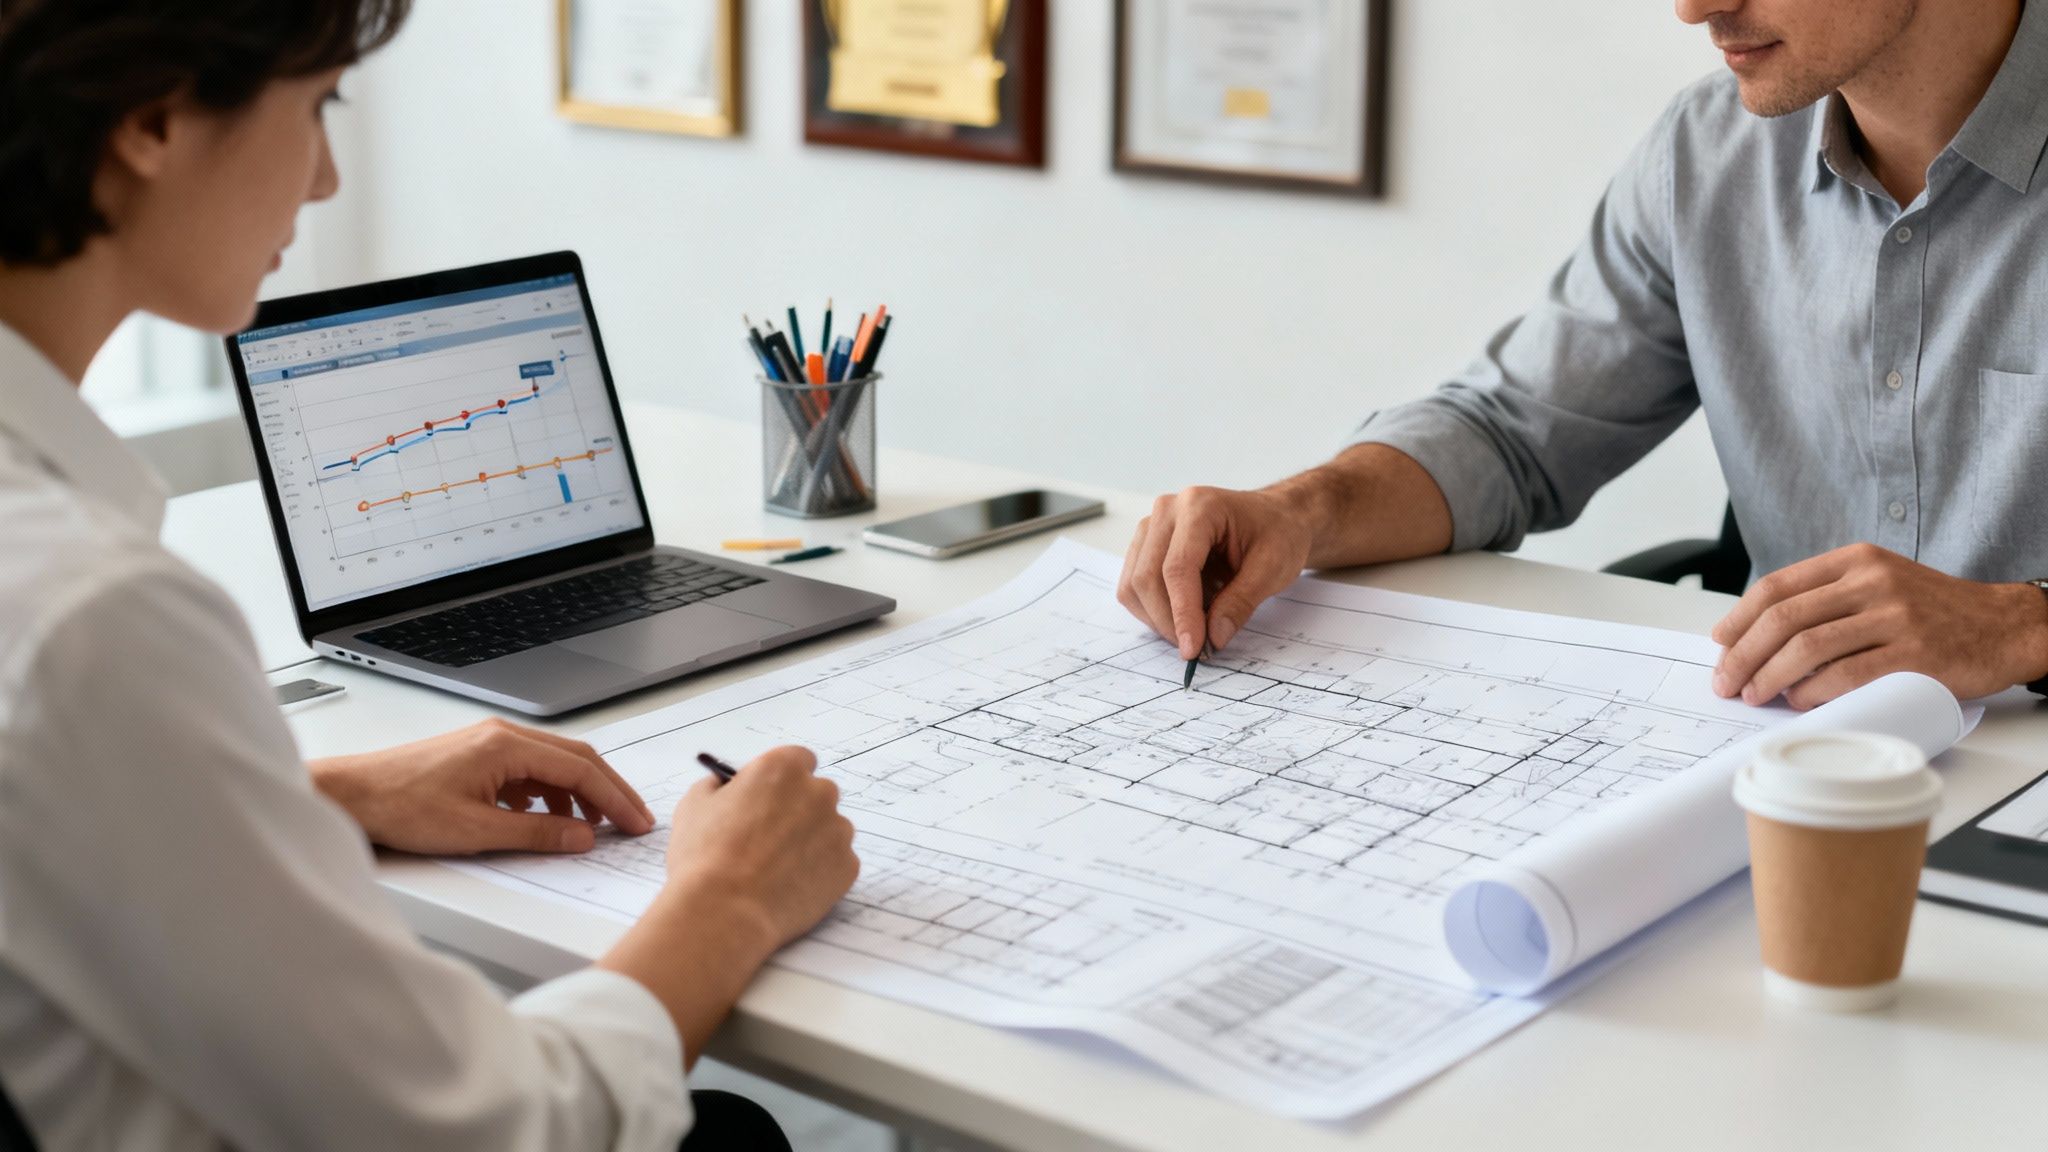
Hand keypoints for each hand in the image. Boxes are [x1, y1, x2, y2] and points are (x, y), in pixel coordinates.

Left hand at [310, 718, 655, 853]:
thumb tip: (582, 836)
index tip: (635, 822)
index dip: (615, 798)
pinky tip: (547, 817)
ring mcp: (490, 744)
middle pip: (575, 759)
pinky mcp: (478, 757)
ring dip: (579, 794)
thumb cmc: (400, 805)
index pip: (580, 769)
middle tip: (633, 821)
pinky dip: (550, 793)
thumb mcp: (476, 830)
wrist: (352, 794)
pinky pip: (530, 771)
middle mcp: (503, 736)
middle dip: (608, 791)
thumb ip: (536, 832)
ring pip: (554, 765)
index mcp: (506, 746)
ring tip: (592, 827)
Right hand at [661, 745, 857, 956]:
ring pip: (829, 829)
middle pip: (817, 794)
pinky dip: (819, 872)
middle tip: (770, 838)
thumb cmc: (704, 859)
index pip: (798, 760)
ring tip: (776, 869)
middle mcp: (818, 792)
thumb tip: (725, 787)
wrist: (724, 912)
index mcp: (783, 768)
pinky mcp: (847, 866)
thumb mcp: (694, 806)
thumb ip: (717, 787)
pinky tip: (789, 887)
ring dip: (811, 842)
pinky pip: (836, 863)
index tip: (770, 798)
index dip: (782, 782)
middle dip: (798, 811)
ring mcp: (838, 830)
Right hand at [1118, 486, 1314, 658]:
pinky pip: (1134, 584)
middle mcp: (1167, 510)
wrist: (1276, 516)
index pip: (1177, 568)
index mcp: (1200, 507)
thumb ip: (1240, 603)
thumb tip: (1213, 638)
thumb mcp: (1273, 568)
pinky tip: (1185, 612)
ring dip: (1158, 618)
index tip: (1193, 649)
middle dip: (1168, 621)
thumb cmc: (1278, 533)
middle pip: (1146, 577)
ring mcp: (1152, 525)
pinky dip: (1154, 609)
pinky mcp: (1146, 543)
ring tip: (1195, 628)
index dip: (1182, 613)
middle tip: (1196, 648)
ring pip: (1134, 584)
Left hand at [1710, 542, 2047, 709]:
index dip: (1738, 619)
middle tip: (1726, 682)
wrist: (2005, 625)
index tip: (1720, 645)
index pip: (1777, 587)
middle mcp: (1872, 582)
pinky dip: (1812, 692)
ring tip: (1755, 695)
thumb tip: (1755, 636)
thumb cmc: (1932, 611)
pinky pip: (1845, 676)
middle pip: (1783, 618)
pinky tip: (1798, 701)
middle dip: (1743, 655)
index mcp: (1855, 560)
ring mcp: (1894, 616)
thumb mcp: (1879, 583)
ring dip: (1769, 677)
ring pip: (1807, 648)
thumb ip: (1826, 599)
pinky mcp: (1914, 654)